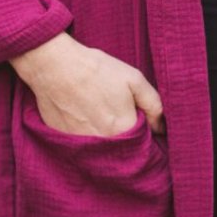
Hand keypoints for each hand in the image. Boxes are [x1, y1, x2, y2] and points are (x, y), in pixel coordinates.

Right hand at [11, 35, 166, 136]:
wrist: (54, 65)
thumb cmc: (96, 69)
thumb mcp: (134, 79)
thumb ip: (154, 105)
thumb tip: (162, 128)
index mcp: (123, 129)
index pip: (142, 144)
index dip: (144, 134)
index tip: (140, 121)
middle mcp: (103, 142)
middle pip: (122, 150)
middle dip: (125, 137)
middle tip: (118, 115)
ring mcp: (81, 144)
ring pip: (101, 150)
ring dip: (106, 139)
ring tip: (100, 115)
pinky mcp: (63, 140)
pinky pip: (81, 146)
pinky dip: (86, 136)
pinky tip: (83, 117)